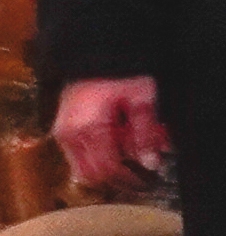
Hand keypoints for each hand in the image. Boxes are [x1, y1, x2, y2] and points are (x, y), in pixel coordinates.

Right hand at [48, 77, 166, 190]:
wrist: (95, 54)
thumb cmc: (119, 72)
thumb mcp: (141, 99)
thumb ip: (146, 133)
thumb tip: (151, 163)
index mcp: (88, 128)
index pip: (107, 169)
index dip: (129, 180)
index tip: (148, 181)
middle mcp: (69, 134)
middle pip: (93, 174)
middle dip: (121, 175)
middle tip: (144, 168)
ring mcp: (64, 132)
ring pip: (86, 167)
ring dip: (113, 163)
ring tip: (137, 145)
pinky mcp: (66, 129)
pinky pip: (82, 154)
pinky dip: (104, 152)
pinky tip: (123, 137)